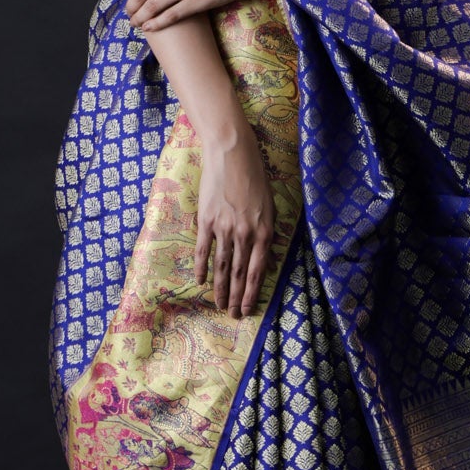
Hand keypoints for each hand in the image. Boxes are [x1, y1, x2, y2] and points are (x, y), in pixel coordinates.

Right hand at [196, 127, 275, 317]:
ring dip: (221, 288)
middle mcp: (244, 234)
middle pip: (240, 273)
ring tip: (219, 305)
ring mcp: (224, 228)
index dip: (252, 293)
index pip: (257, 271)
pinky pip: (203, 249)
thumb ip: (267, 237)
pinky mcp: (206, 220)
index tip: (248, 309)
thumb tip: (268, 264)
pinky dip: (201, 267)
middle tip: (233, 316)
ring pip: (222, 266)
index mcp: (263, 231)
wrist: (232, 154)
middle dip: (237, 297)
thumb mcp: (269, 207)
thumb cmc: (255, 178)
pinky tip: (200, 281)